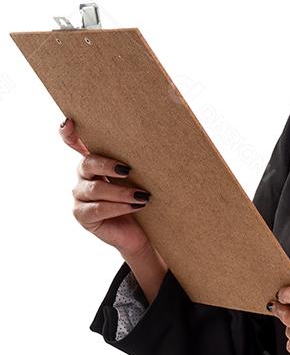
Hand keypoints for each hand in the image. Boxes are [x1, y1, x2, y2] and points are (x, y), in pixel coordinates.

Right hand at [59, 115, 154, 260]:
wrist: (143, 232)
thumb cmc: (142, 199)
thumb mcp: (140, 177)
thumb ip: (137, 160)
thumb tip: (156, 139)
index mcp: (95, 161)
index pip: (74, 143)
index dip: (68, 133)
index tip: (69, 122)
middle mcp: (83, 176)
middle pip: (87, 163)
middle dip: (107, 165)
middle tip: (128, 170)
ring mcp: (80, 196)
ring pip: (95, 189)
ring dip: (121, 192)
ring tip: (142, 196)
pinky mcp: (82, 216)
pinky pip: (98, 209)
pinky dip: (119, 207)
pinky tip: (136, 206)